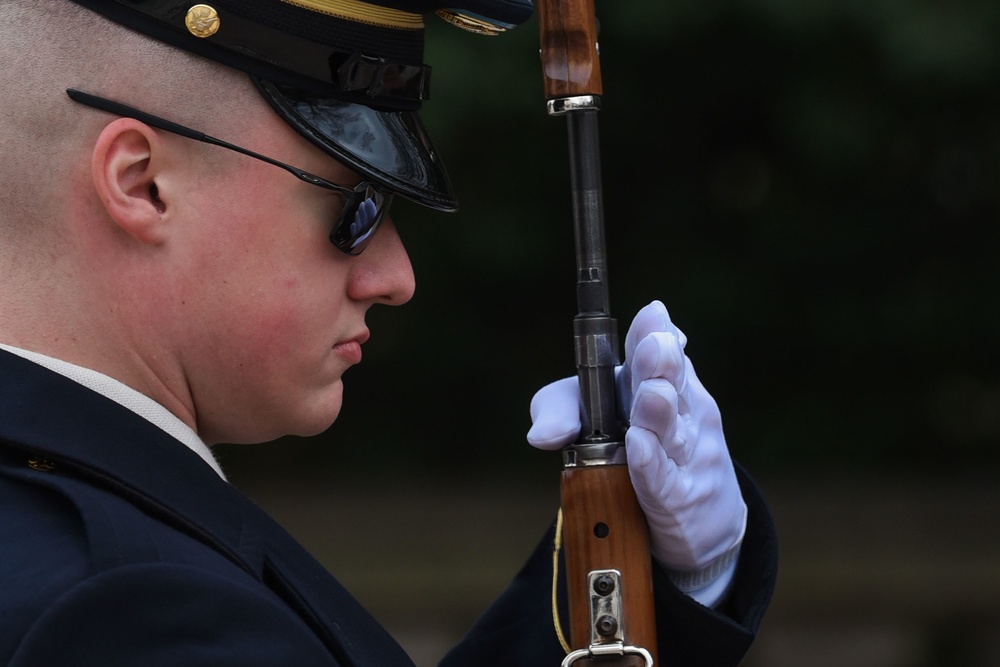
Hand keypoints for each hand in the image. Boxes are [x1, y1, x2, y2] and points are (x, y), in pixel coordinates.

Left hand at [527, 301, 746, 603]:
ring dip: (659, 413)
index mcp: (664, 384)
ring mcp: (688, 458)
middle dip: (660, 365)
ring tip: (652, 392)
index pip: (660, 353)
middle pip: (671, 386)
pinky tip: (639, 444)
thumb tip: (540, 434)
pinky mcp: (681, 501)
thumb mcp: (593, 427)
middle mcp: (684, 415)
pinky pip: (662, 480)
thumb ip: (563, 415)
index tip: (651, 315)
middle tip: (655, 344)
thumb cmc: (643, 459)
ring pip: (671, 432)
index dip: (653, 333)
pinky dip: (651, 463)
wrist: (701, 524)